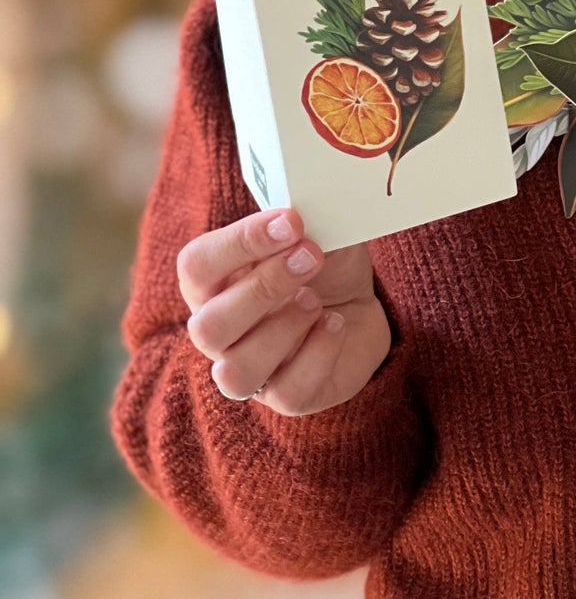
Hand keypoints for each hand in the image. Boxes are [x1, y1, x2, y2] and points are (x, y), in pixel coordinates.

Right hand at [180, 209, 390, 415]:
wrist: (356, 303)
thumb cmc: (320, 262)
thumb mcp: (313, 228)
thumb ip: (300, 215)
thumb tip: (304, 201)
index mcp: (210, 282)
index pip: (196, 266)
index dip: (240, 242)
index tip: (291, 220)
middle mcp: (217, 332)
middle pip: (209, 327)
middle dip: (264, 288)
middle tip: (311, 255)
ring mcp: (249, 370)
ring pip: (236, 373)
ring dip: (284, 329)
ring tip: (317, 300)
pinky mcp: (287, 397)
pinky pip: (288, 392)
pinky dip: (318, 354)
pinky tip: (336, 324)